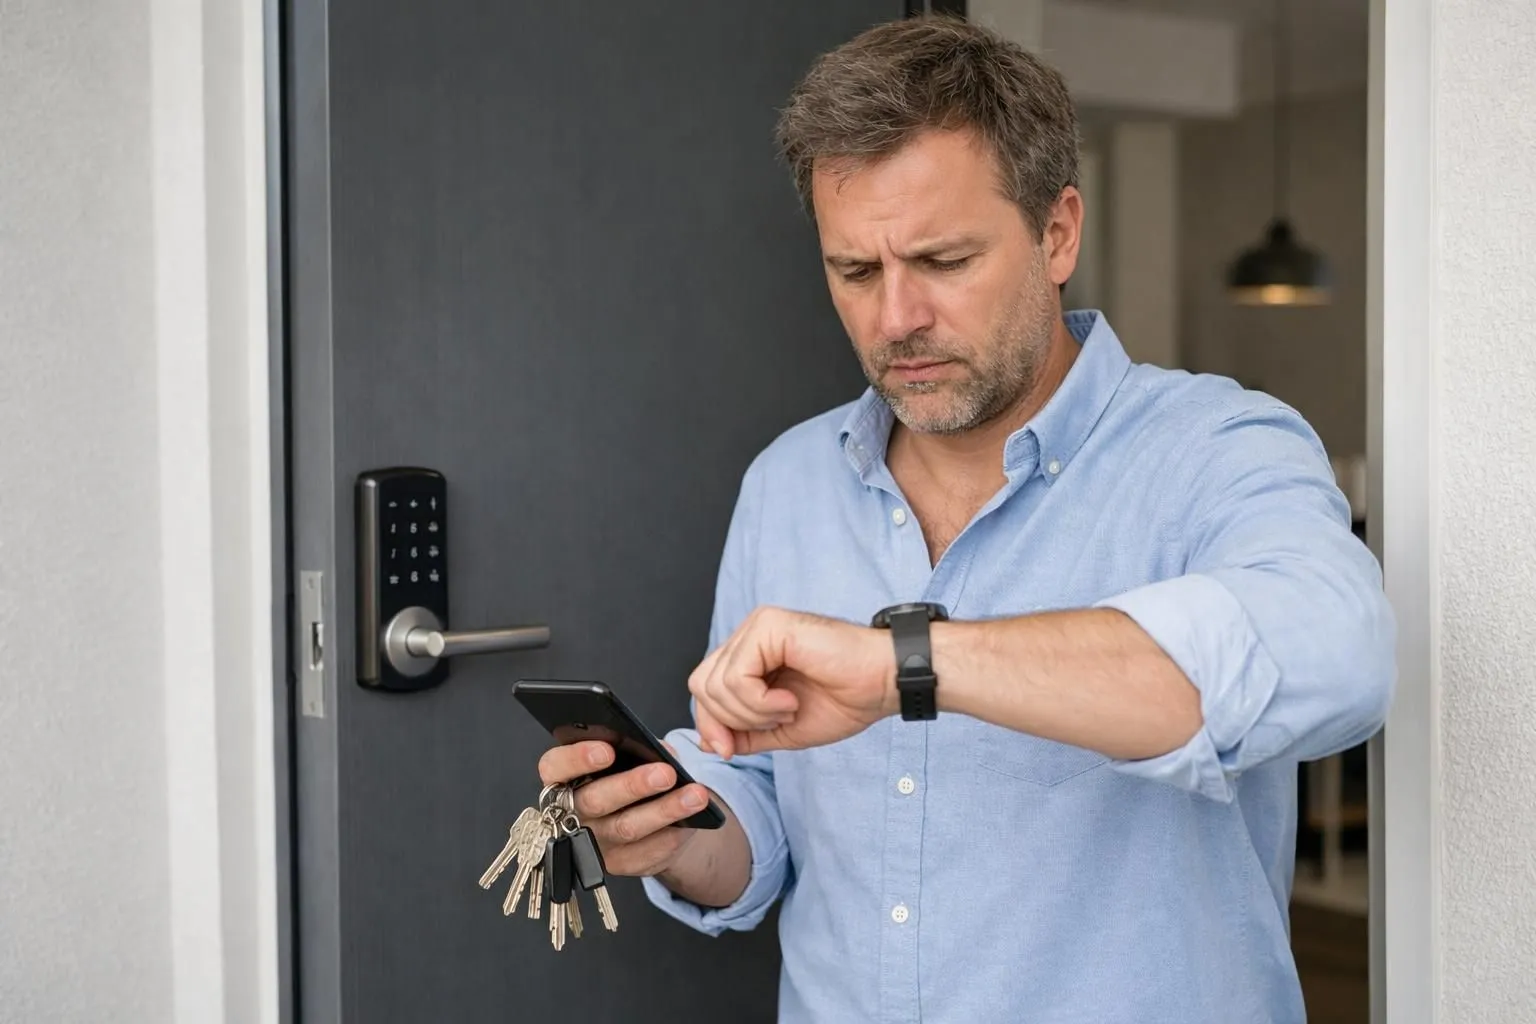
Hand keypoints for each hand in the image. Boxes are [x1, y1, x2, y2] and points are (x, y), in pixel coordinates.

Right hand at [536, 740, 712, 876]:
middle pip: (594, 800)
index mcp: (563, 778)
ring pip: (626, 828)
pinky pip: (645, 853)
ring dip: (664, 811)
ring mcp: (592, 843)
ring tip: (695, 795)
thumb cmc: (629, 774)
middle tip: (665, 773)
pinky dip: (672, 835)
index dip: (577, 759)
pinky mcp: (618, 864)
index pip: (555, 767)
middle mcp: (570, 813)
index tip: (606, 750)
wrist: (645, 817)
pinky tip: (692, 822)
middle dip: (632, 786)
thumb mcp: (629, 755)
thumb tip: (660, 750)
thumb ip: (636, 748)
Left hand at [688, 605, 893, 758]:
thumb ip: (743, 732)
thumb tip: (706, 742)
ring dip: (751, 712)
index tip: (731, 749)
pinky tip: (789, 701)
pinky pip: (736, 677)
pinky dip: (759, 702)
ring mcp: (757, 627)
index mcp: (750, 656)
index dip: (711, 725)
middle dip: (729, 721)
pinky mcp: (769, 626)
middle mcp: (749, 636)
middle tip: (772, 724)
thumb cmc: (844, 699)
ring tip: (787, 710)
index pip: (704, 689)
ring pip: (715, 684)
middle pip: (701, 686)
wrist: (881, 684)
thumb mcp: (780, 728)